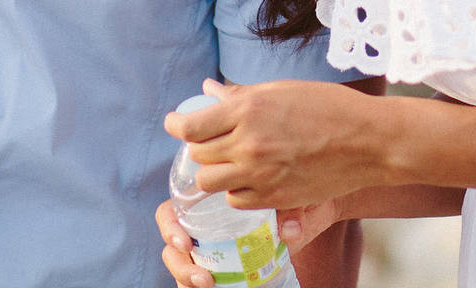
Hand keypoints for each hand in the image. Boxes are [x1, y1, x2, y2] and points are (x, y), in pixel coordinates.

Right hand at [157, 190, 341, 286]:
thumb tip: (290, 230)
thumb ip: (290, 209)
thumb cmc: (288, 196)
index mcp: (204, 203)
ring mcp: (209, 252)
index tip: (185, 243)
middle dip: (180, 265)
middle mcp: (200, 228)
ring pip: (182, 268)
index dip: (169, 227)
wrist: (306, 214)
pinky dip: (197, 287)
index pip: (170, 212)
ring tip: (208, 286)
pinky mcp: (222, 271)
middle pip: (172, 247)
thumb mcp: (288, 197)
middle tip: (204, 279)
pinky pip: (199, 282)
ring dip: (188, 279)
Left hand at [165, 79, 393, 210]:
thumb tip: (208, 90)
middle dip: (199, 148)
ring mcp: (261, 174)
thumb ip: (239, 95)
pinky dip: (237, 191)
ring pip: (211, 182)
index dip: (177, 126)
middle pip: (198, 156)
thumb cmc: (327, 106)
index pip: (190, 127)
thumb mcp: (280, 90)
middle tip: (211, 142)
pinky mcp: (276, 198)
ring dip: (215, 172)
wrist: (368, 140)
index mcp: (248, 109)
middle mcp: (249, 143)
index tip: (176, 124)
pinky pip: (237, 201)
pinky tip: (249, 178)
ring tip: (228, 163)